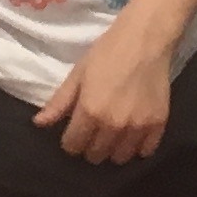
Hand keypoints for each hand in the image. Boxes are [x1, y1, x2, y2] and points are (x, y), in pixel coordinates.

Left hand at [33, 16, 176, 164]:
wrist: (145, 39)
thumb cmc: (107, 52)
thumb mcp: (78, 74)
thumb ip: (59, 102)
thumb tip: (38, 124)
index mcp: (90, 112)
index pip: (73, 146)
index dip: (70, 141)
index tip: (74, 132)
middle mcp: (113, 125)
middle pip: (96, 155)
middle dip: (90, 146)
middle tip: (93, 131)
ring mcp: (138, 127)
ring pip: (120, 158)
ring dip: (113, 149)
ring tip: (113, 134)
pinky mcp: (158, 124)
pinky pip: (145, 151)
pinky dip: (137, 147)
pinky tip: (133, 134)